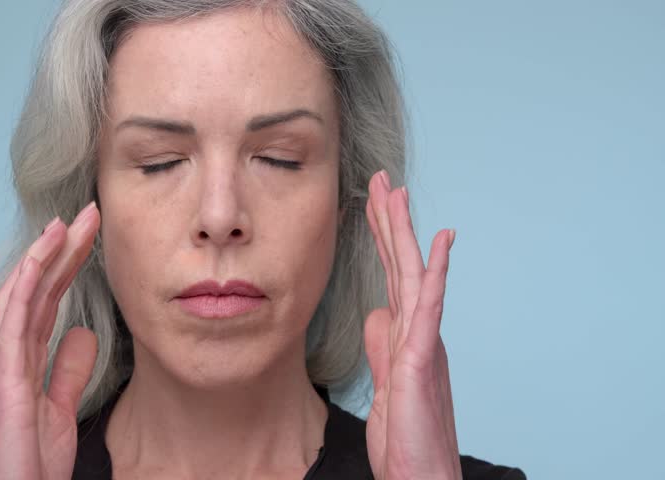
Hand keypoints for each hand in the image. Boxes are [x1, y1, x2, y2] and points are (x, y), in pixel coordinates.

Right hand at [0, 202, 100, 479]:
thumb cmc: (29, 465)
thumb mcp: (58, 411)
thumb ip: (68, 371)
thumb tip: (83, 333)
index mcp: (19, 364)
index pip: (45, 304)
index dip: (64, 268)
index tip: (88, 237)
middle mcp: (6, 359)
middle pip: (34, 292)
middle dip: (59, 251)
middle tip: (88, 215)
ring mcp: (0, 368)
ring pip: (18, 298)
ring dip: (41, 257)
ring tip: (64, 222)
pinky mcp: (2, 384)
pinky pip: (10, 325)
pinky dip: (24, 287)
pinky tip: (41, 259)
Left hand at [364, 171, 461, 479]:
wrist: (421, 476)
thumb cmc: (407, 435)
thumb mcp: (386, 381)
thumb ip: (382, 343)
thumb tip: (377, 310)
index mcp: (405, 334)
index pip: (391, 275)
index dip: (382, 238)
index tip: (371, 203)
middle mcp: (417, 331)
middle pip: (401, 265)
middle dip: (389, 220)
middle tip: (380, 179)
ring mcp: (423, 342)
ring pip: (414, 274)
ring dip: (405, 232)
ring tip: (397, 192)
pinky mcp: (423, 360)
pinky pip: (430, 308)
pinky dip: (437, 272)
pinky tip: (441, 241)